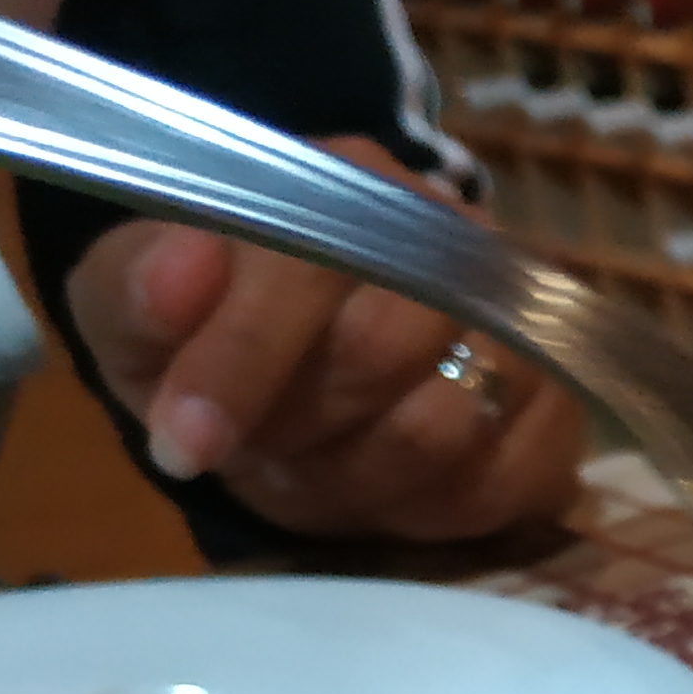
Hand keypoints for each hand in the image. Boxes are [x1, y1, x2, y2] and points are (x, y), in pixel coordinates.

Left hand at [67, 139, 587, 543]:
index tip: (182, 442)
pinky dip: (429, 509)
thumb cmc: (209, 330)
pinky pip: (507, 485)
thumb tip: (183, 267)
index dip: (241, 361)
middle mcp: (457, 239)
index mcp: (348, 183)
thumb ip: (139, 287)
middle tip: (255, 446)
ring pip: (443, 429)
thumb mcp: (134, 308)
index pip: (309, 272)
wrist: (296, 367)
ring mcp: (521, 328)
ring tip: (313, 463)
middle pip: (381, 354)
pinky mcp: (558, 420)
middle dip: (295, 424)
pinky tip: (384, 491)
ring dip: (353, 474)